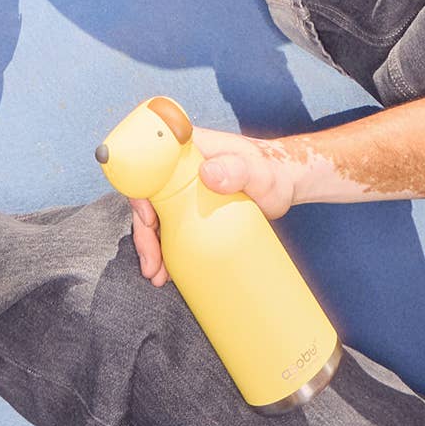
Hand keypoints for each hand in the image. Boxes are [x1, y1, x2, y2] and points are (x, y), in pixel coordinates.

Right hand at [130, 126, 299, 286]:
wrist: (283, 184)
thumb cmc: (273, 172)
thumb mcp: (259, 172)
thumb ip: (237, 169)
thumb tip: (207, 172)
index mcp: (184, 150)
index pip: (148, 168)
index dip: (141, 195)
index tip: (150, 221)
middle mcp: (175, 168)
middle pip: (146, 198)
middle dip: (144, 232)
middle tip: (152, 262)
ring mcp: (180, 189)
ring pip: (153, 216)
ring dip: (150, 245)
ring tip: (157, 275)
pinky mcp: (186, 207)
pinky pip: (166, 225)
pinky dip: (162, 247)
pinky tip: (165, 268)